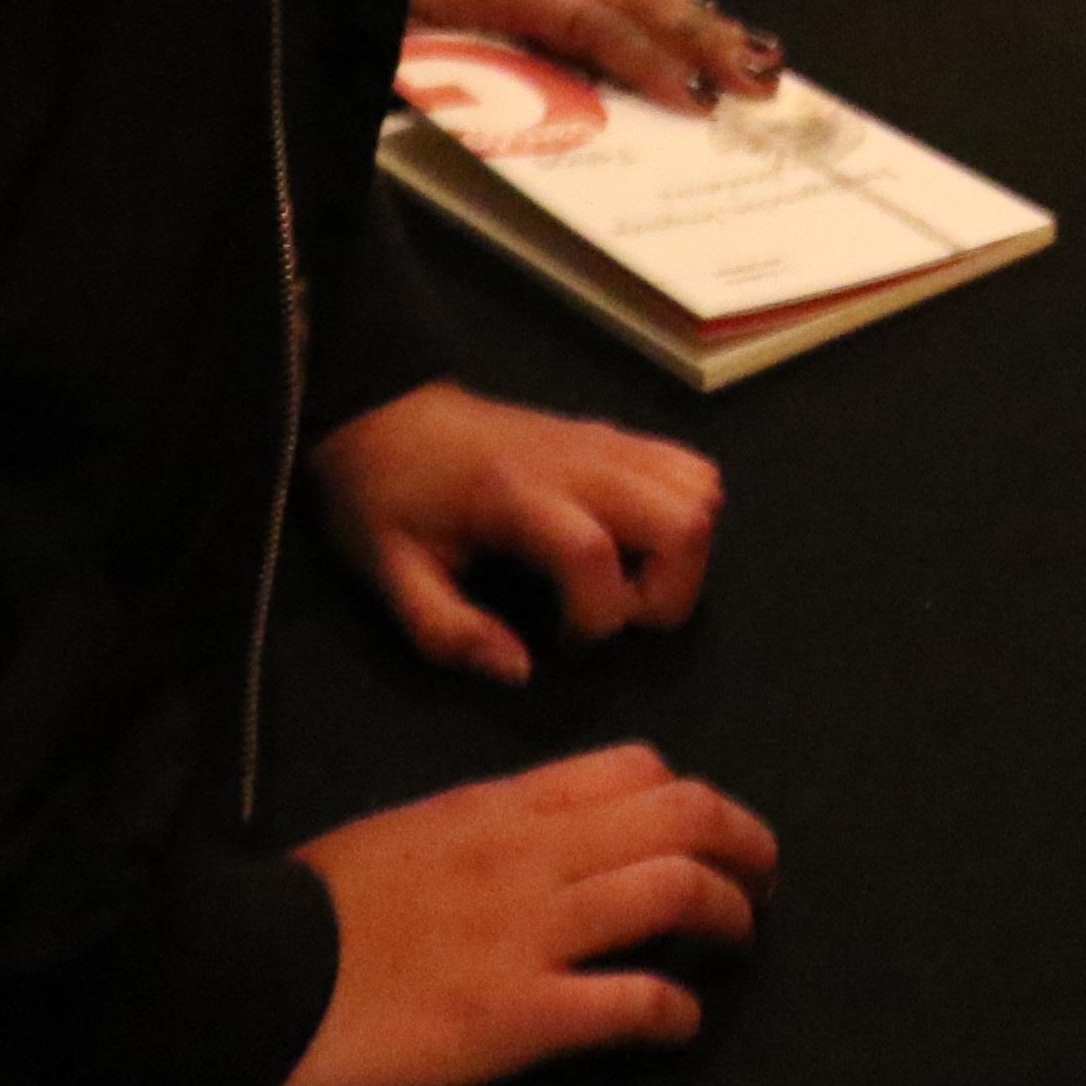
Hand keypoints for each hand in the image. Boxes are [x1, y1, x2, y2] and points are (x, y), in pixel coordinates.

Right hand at [267, 741, 775, 1085]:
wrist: (238, 976)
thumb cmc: (308, 908)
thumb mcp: (408, 832)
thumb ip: (485, 829)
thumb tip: (544, 842)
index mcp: (500, 804)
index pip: (636, 768)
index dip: (692, 798)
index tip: (704, 835)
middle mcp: (533, 855)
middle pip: (684, 815)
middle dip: (745, 845)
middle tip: (760, 885)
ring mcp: (530, 934)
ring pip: (678, 890)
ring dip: (731, 916)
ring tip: (736, 943)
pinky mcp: (518, 1018)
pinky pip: (635, 1002)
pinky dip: (678, 1012)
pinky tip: (681, 1022)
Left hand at [311, 381, 722, 679]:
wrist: (385, 412)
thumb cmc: (384, 498)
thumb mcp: (389, 575)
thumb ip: (449, 632)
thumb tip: (521, 672)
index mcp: (516, 497)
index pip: (594, 555)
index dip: (594, 619)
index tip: (558, 643)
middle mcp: (578, 462)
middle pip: (682, 519)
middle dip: (667, 593)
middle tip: (615, 617)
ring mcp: (605, 441)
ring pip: (701, 489)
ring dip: (683, 554)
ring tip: (629, 583)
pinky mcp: (615, 434)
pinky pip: (689, 467)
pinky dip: (685, 513)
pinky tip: (636, 545)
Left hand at [416, 0, 782, 114]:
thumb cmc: (363, 11)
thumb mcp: (400, 53)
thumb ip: (467, 79)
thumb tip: (542, 107)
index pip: (591, 22)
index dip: (646, 60)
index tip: (694, 100)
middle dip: (701, 40)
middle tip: (760, 80)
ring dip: (697, 26)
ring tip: (755, 55)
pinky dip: (665, 17)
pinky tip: (696, 30)